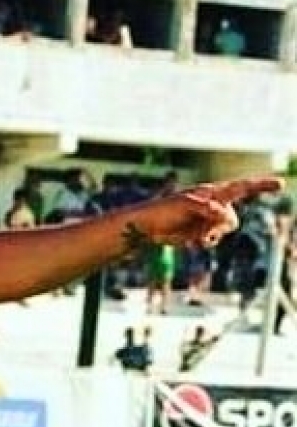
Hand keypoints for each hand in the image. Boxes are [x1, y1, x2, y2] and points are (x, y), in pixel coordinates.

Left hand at [135, 176, 284, 247]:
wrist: (145, 227)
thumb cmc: (161, 210)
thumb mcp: (184, 205)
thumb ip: (206, 208)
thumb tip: (224, 214)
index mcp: (211, 193)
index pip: (241, 188)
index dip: (261, 185)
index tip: (280, 184)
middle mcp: (213, 205)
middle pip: (232, 220)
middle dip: (217, 227)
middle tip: (200, 228)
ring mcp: (207, 219)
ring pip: (224, 231)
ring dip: (208, 235)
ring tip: (190, 234)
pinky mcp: (200, 232)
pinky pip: (212, 240)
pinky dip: (202, 242)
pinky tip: (188, 240)